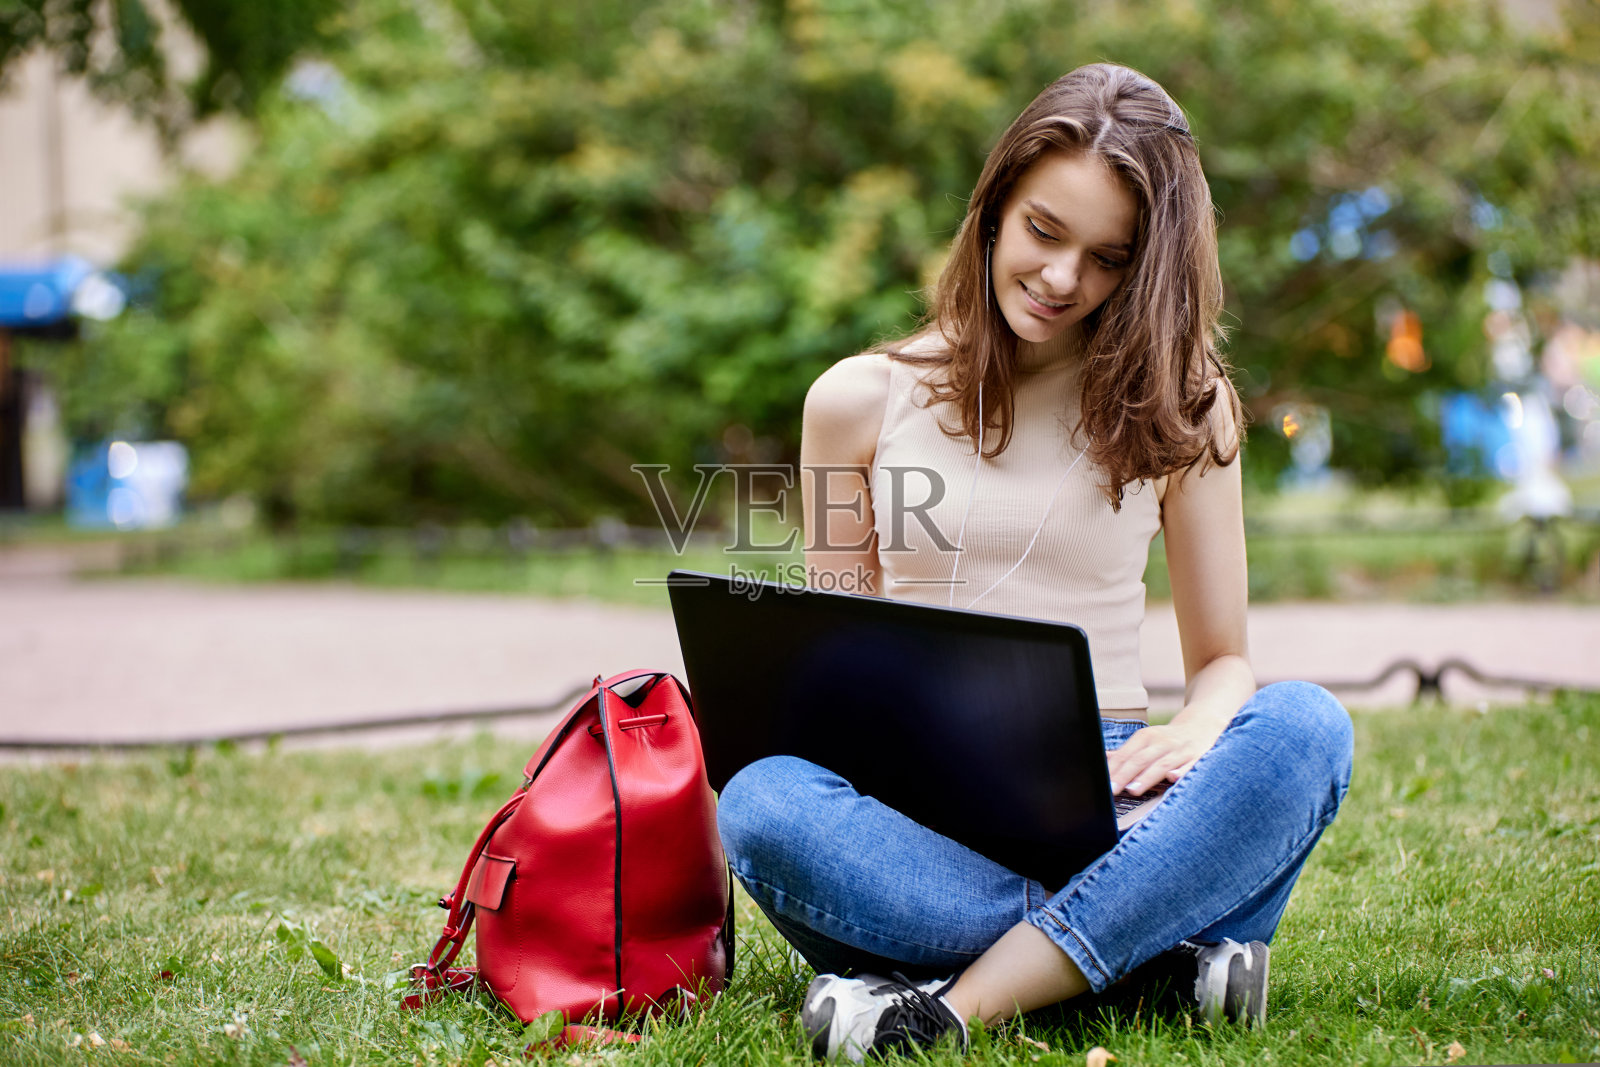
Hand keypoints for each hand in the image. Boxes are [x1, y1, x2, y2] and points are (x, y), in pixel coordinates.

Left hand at [1105, 717, 1225, 795]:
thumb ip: (1128, 753)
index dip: (1114, 769)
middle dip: (1125, 775)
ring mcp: (1180, 750)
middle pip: (1140, 760)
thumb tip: (1104, 760)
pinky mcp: (1198, 757)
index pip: (1126, 754)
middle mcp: (1162, 742)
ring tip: (1133, 790)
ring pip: (1162, 764)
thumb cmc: (1168, 739)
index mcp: (1146, 737)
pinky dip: (1181, 771)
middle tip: (1113, 789)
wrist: (1202, 725)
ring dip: (1147, 777)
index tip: (1104, 783)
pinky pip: (1190, 765)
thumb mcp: (1147, 741)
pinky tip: (1173, 778)